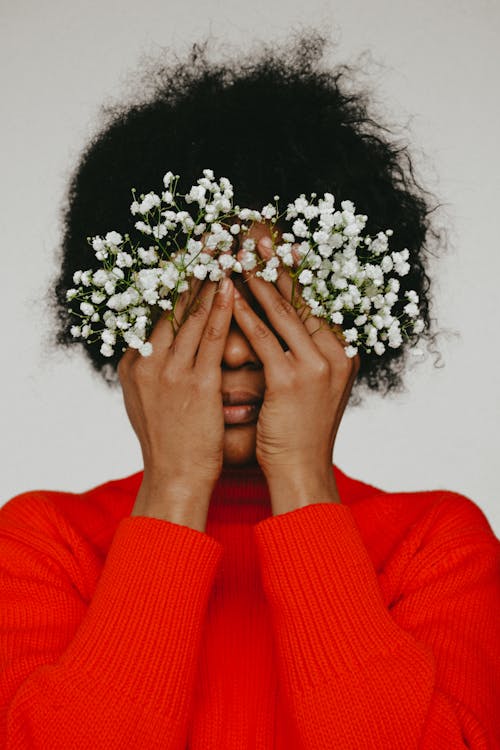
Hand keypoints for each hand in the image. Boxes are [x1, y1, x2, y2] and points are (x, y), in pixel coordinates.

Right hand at [118, 274, 233, 529]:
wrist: (175, 479)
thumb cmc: (170, 442)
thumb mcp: (149, 400)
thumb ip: (154, 369)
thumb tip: (161, 345)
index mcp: (134, 363)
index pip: (153, 310)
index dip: (173, 277)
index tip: (188, 251)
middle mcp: (146, 362)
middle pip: (168, 303)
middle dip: (190, 266)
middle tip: (207, 235)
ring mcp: (169, 373)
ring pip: (190, 314)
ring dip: (209, 278)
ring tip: (223, 249)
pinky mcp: (195, 386)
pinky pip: (212, 339)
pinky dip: (222, 310)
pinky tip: (233, 287)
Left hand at [232, 235, 359, 498]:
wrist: (302, 472)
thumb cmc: (300, 432)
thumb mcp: (311, 387)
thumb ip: (305, 355)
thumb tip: (287, 327)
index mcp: (343, 351)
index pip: (318, 300)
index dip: (295, 270)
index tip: (277, 243)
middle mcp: (337, 353)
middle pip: (304, 297)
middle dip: (277, 264)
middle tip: (255, 234)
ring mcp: (317, 366)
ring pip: (283, 312)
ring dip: (257, 280)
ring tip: (236, 253)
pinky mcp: (292, 381)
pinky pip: (263, 339)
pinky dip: (244, 315)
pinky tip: (226, 296)